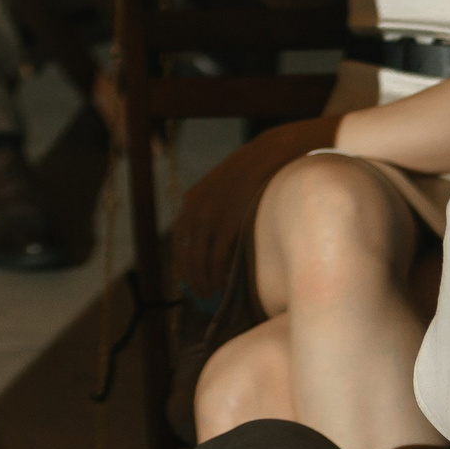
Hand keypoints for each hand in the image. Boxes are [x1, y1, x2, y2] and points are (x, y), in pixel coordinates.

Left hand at [171, 113, 343, 304]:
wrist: (271, 152)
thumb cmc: (253, 174)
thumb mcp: (224, 188)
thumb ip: (213, 210)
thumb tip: (211, 239)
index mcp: (192, 199)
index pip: (178, 239)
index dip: (182, 262)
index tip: (188, 280)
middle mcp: (196, 207)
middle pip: (186, 253)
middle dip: (191, 277)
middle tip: (200, 296)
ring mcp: (211, 214)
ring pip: (199, 259)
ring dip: (203, 280)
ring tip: (212, 295)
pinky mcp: (229, 221)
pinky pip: (216, 257)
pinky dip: (216, 275)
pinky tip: (222, 286)